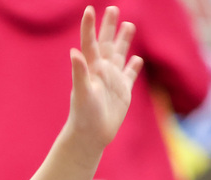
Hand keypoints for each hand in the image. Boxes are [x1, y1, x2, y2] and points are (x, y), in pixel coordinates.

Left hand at [68, 5, 142, 150]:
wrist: (90, 136)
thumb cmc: (83, 115)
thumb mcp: (82, 92)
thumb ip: (79, 72)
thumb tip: (74, 52)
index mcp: (92, 69)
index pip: (91, 43)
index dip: (90, 26)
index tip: (90, 9)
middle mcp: (102, 71)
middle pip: (107, 43)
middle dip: (110, 26)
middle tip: (113, 8)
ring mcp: (113, 81)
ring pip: (120, 55)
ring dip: (124, 40)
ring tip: (128, 24)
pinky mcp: (123, 92)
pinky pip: (129, 75)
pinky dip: (133, 66)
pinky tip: (136, 59)